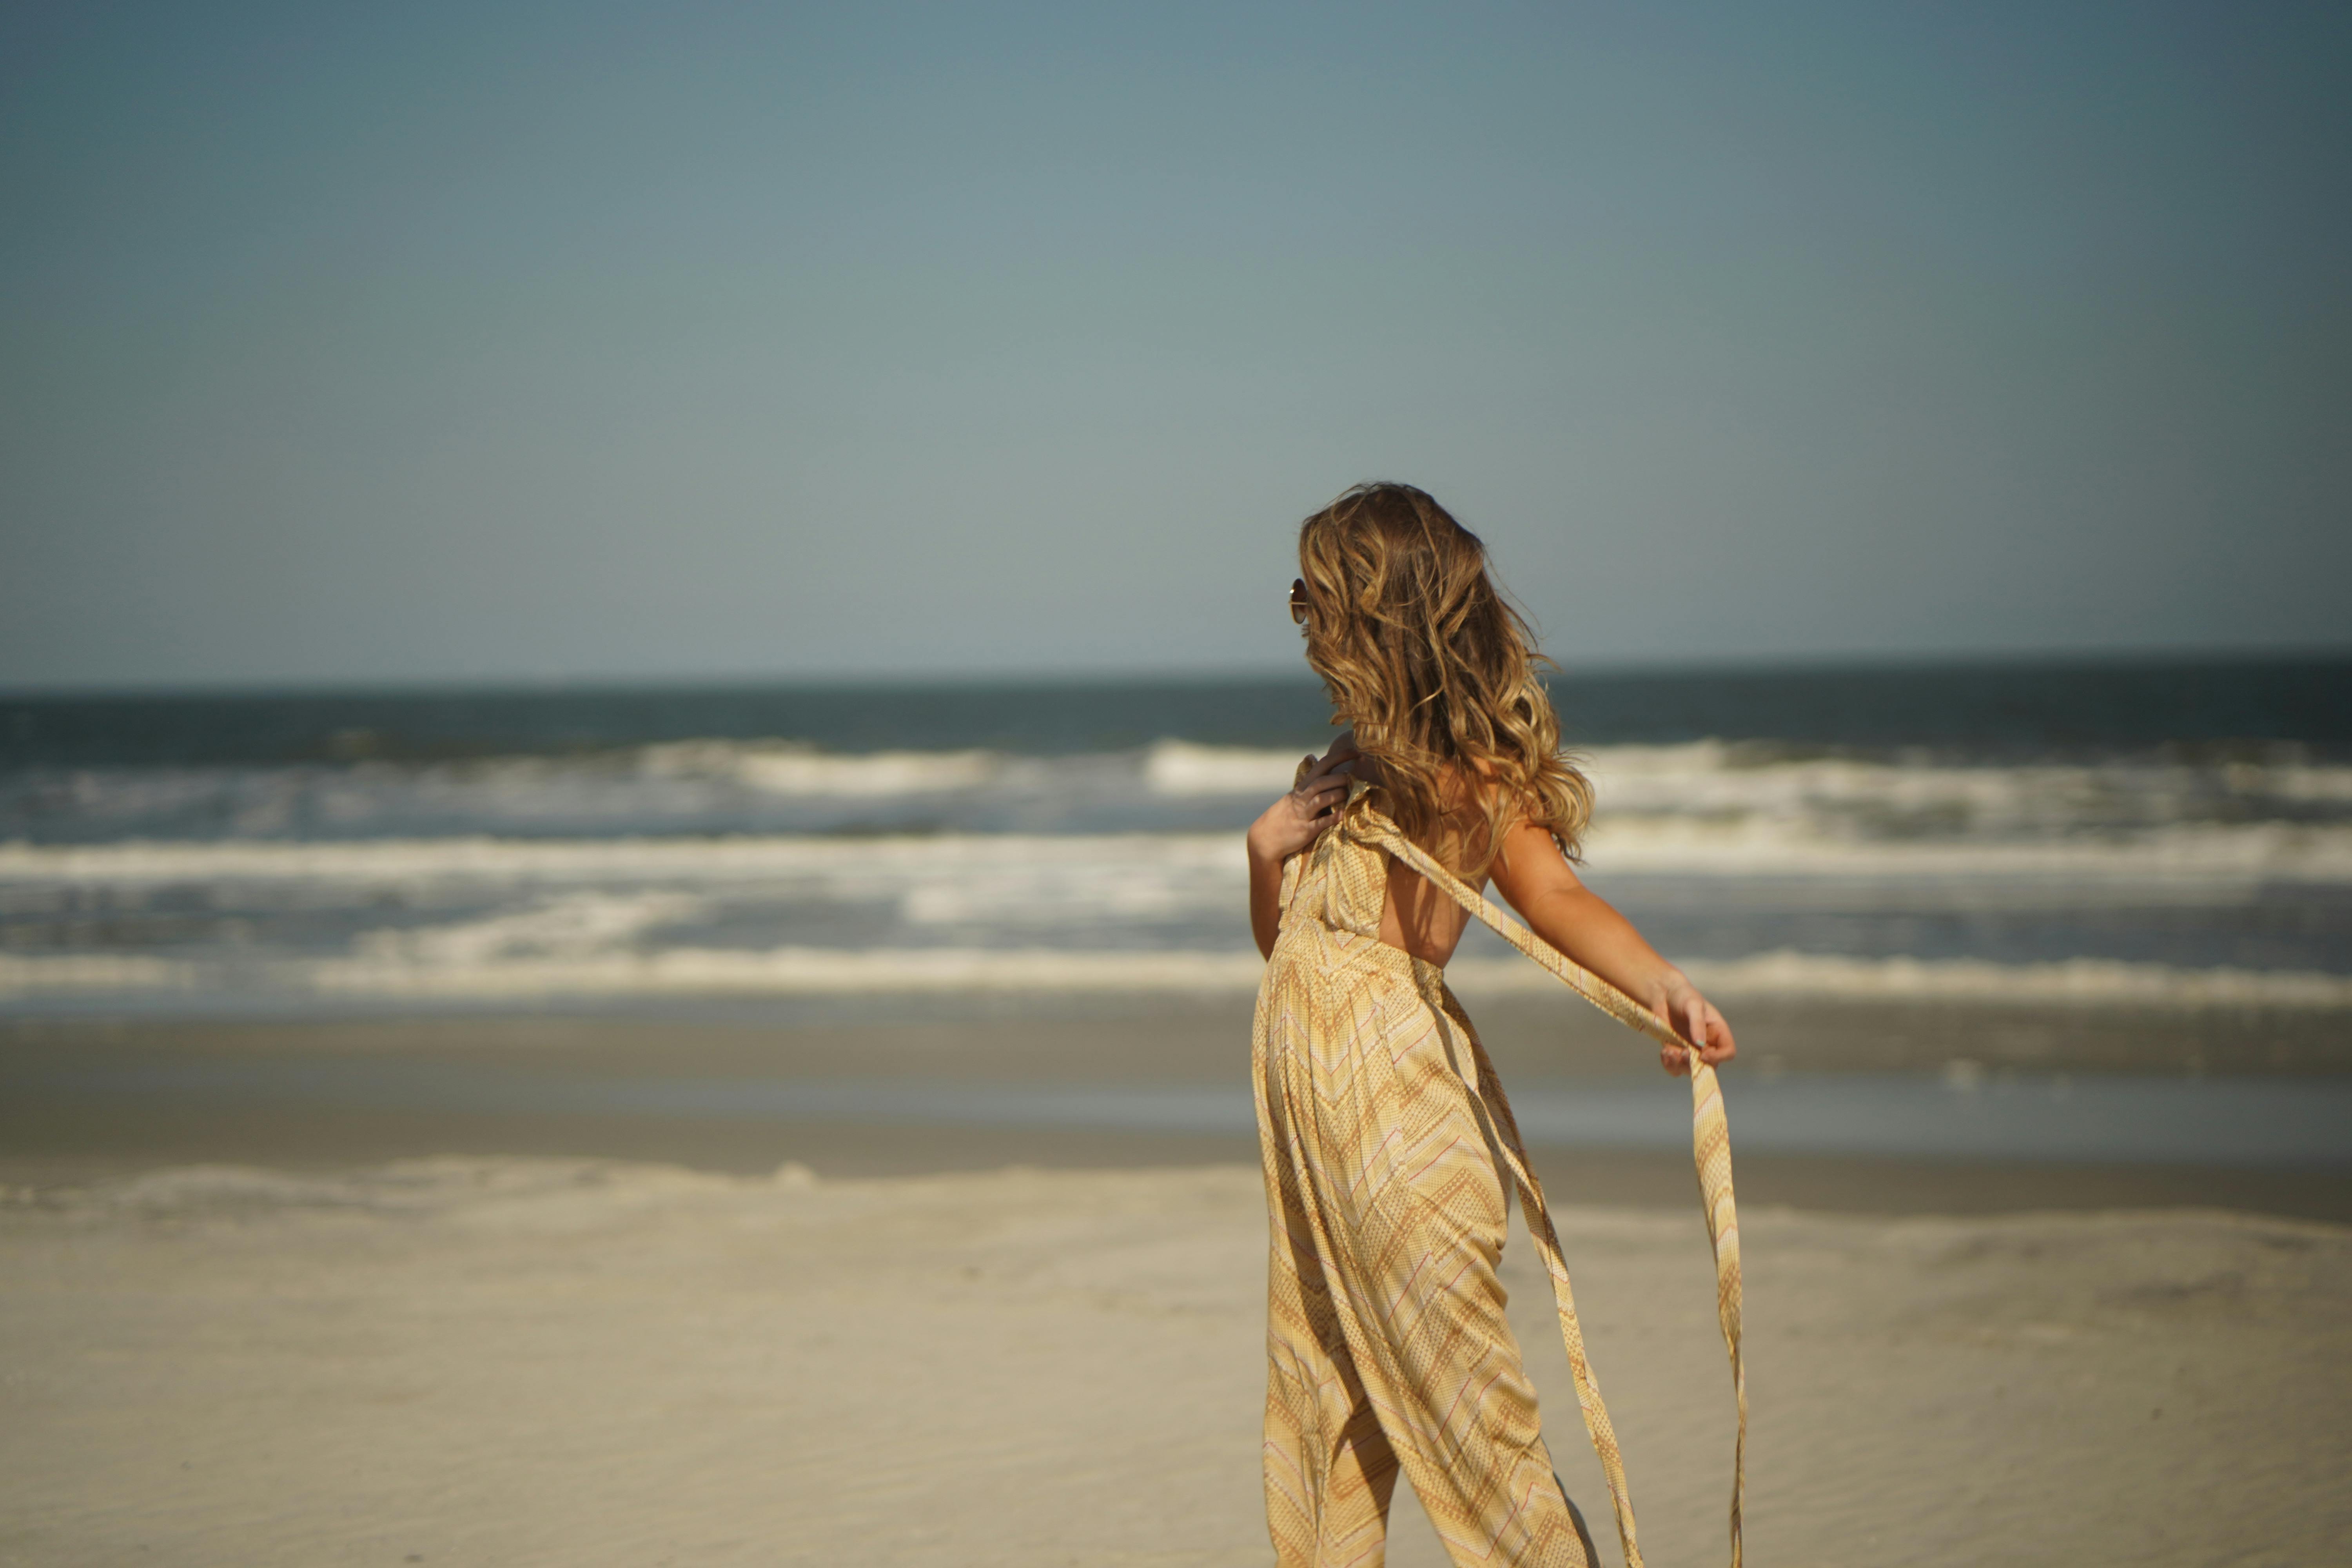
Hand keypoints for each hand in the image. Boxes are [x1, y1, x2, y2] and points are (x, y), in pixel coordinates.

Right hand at [1246, 744, 1356, 864]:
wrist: (1266, 837)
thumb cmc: (1285, 815)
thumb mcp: (1296, 795)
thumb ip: (1310, 782)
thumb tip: (1318, 761)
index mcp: (1303, 787)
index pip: (1322, 766)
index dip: (1339, 757)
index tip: (1356, 752)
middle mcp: (1302, 798)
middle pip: (1321, 782)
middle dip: (1340, 778)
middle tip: (1355, 778)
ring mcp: (1303, 814)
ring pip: (1320, 800)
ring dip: (1337, 795)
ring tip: (1351, 795)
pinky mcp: (1304, 831)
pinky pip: (1319, 824)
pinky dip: (1331, 819)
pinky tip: (1342, 816)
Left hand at [1649, 976, 1735, 1077]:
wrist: (1663, 994)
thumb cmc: (1684, 995)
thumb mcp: (1693, 1005)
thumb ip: (1697, 1023)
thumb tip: (1700, 1044)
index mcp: (1718, 1032)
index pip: (1728, 1052)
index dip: (1719, 1057)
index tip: (1703, 1055)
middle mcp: (1707, 1044)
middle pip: (1708, 1066)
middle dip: (1695, 1064)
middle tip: (1681, 1053)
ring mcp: (1691, 1049)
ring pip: (1690, 1070)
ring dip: (1680, 1065)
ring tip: (1669, 1051)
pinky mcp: (1676, 1051)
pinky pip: (1675, 1067)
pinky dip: (1669, 1064)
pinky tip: (1664, 1052)